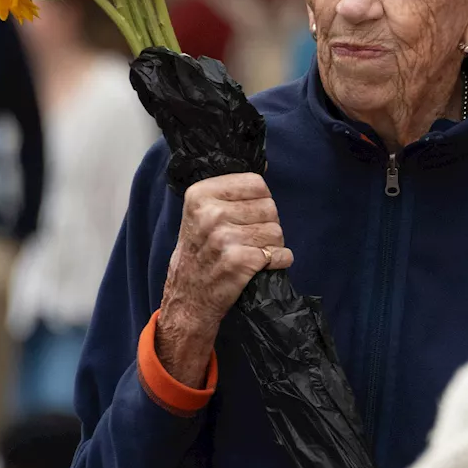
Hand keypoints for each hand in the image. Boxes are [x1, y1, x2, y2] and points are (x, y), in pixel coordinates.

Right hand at [156, 173, 292, 386]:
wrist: (187, 299)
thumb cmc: (199, 253)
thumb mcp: (200, 214)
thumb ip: (227, 193)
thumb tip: (264, 168)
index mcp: (200, 195)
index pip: (256, 184)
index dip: (259, 201)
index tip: (245, 216)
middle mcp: (210, 213)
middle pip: (270, 207)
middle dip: (266, 224)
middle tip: (248, 239)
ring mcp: (224, 238)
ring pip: (277, 232)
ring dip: (272, 245)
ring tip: (252, 253)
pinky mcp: (239, 262)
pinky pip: (280, 254)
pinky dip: (278, 261)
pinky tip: (261, 266)